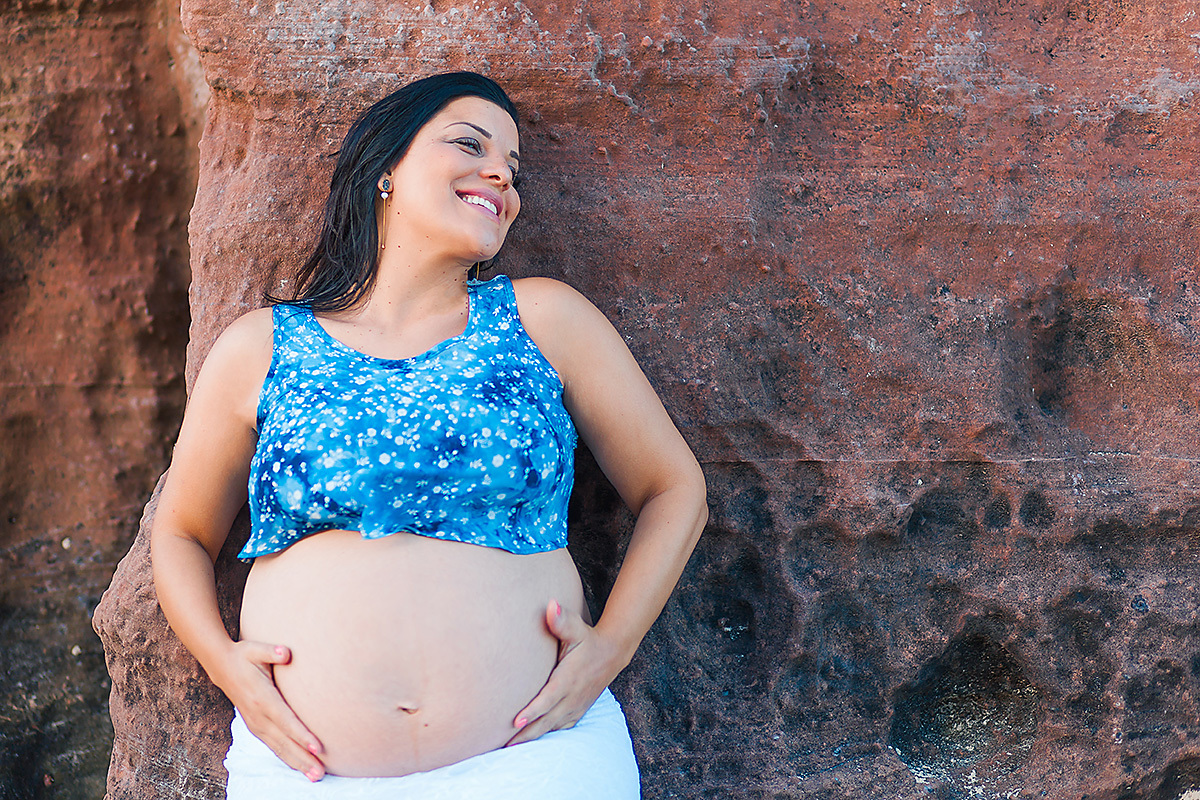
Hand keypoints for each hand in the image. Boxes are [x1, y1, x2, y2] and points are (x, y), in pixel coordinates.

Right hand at [215, 640, 325, 781]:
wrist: (221, 665)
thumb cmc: (244, 655)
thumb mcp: (255, 648)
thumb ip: (271, 651)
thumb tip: (285, 653)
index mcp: (262, 698)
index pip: (285, 720)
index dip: (301, 734)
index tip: (318, 747)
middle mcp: (258, 716)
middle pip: (284, 741)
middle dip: (303, 758)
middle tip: (321, 772)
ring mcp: (255, 723)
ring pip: (278, 748)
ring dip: (297, 763)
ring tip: (316, 776)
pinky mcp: (255, 727)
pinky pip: (273, 746)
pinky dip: (287, 759)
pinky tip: (301, 767)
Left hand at [505, 600, 620, 746]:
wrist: (612, 653)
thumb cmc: (588, 639)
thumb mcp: (576, 628)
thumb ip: (561, 620)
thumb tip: (551, 606)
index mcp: (569, 678)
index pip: (549, 698)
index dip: (533, 711)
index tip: (515, 721)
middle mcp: (573, 696)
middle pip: (547, 719)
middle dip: (525, 733)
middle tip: (503, 745)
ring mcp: (576, 705)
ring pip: (552, 726)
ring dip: (533, 737)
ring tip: (510, 747)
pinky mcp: (578, 710)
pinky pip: (560, 727)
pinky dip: (546, 735)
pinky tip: (530, 741)